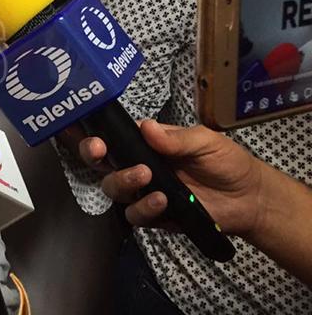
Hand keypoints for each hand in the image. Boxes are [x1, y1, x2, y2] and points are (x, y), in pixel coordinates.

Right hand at [91, 120, 264, 235]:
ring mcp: (144, 191)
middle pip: (102, 162)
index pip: (114, 136)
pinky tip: (162, 201)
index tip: (93, 136)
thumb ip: (176, 138)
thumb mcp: (206, 141)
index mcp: (147, 143)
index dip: (96, 134)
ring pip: (113, 188)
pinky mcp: (154, 215)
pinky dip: (144, 207)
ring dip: (122, 182)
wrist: (250, 200)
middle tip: (100, 152)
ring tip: (146, 178)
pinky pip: (134, 214)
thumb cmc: (227, 162)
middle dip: (93, 156)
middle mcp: (139, 165)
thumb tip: (145, 127)